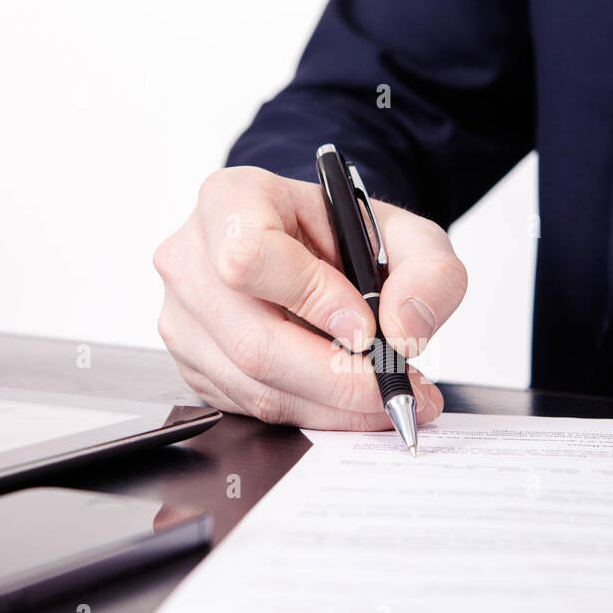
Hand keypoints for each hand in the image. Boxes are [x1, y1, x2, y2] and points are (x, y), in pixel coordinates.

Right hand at [155, 166, 466, 428]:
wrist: (317, 253)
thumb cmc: (349, 237)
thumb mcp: (410, 235)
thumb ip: (430, 273)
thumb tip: (404, 333)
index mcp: (231, 199)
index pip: (251, 257)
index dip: (313, 300)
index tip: (366, 327)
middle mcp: (191, 258)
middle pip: (252, 342)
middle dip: (338, 379)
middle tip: (396, 389)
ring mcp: (182, 317)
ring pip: (254, 386)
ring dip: (331, 406)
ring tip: (387, 398)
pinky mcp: (192, 365)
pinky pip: (250, 408)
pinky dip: (311, 413)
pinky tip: (348, 401)